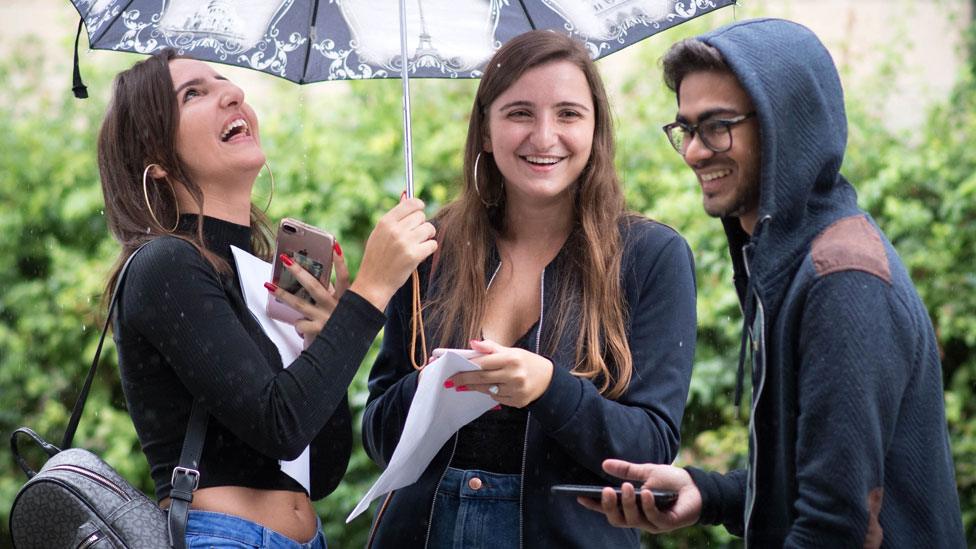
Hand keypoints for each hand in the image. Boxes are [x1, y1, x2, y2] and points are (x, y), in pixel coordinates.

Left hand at [265, 246, 349, 347]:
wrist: (345, 348)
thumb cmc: (342, 321)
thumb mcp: (343, 306)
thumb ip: (333, 292)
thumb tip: (313, 274)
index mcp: (346, 298)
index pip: (344, 277)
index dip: (341, 262)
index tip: (335, 245)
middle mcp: (336, 307)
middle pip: (315, 287)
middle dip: (298, 272)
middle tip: (285, 259)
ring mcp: (326, 319)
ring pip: (300, 304)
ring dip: (283, 294)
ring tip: (269, 285)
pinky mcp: (319, 332)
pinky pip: (301, 324)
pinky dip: (298, 324)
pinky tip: (298, 324)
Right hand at [351, 197, 436, 310]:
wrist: (373, 283)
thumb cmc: (377, 258)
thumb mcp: (379, 234)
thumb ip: (394, 216)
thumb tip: (406, 195)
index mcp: (385, 222)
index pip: (410, 203)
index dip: (419, 206)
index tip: (420, 210)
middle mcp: (395, 230)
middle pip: (421, 216)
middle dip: (421, 225)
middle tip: (415, 236)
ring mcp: (405, 242)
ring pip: (429, 228)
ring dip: (427, 237)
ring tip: (417, 245)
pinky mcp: (414, 255)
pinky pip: (433, 244)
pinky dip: (429, 249)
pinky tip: (420, 254)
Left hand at [446, 339, 553, 407]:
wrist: (548, 379)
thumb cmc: (526, 362)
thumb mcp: (511, 350)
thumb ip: (491, 347)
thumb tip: (472, 343)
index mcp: (512, 358)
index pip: (483, 363)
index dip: (466, 368)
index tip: (452, 371)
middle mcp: (515, 375)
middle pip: (482, 378)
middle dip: (464, 380)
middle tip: (451, 381)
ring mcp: (517, 390)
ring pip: (488, 390)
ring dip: (475, 387)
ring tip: (466, 385)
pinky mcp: (518, 402)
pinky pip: (497, 398)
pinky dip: (491, 393)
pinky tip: (491, 388)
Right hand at [576, 459, 701, 533]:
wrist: (696, 486)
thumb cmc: (671, 481)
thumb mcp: (645, 471)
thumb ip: (626, 470)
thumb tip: (604, 463)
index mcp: (632, 506)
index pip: (609, 508)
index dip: (594, 505)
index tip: (579, 497)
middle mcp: (640, 518)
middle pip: (618, 520)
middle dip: (609, 507)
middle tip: (606, 491)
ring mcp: (653, 523)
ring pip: (633, 520)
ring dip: (629, 504)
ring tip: (626, 487)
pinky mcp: (667, 524)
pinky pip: (654, 518)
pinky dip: (648, 506)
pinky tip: (646, 493)